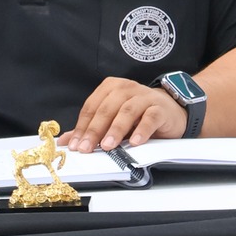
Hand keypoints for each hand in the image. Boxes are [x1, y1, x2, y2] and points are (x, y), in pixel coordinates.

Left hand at [65, 78, 184, 152]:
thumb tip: (67, 140)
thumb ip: (91, 128)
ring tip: (108, 145)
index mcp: (111, 88)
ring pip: (127, 111)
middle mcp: (126, 89)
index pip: (92, 107)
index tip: (75, 145)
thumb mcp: (112, 120)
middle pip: (107, 109)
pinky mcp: (160, 108)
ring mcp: (144, 97)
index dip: (82, 127)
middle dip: (95, 130)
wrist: (169, 111)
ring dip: (116, 129)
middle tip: (87, 147)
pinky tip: (135, 142)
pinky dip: (142, 130)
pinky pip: (150, 118)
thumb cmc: (138, 115)